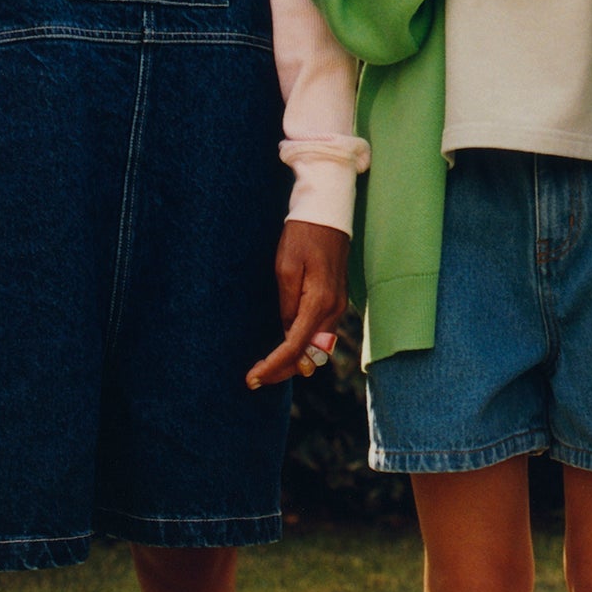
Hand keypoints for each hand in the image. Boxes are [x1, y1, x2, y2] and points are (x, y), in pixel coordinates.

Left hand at [246, 221, 351, 387]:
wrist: (327, 213)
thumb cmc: (302, 235)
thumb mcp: (286, 267)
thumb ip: (287, 304)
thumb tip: (288, 331)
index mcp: (320, 302)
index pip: (296, 346)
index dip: (274, 366)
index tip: (253, 378)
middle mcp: (334, 309)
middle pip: (309, 354)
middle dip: (283, 370)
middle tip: (255, 379)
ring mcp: (338, 305)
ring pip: (317, 347)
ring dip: (293, 360)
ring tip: (266, 369)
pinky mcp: (335, 299)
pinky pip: (320, 333)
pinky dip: (303, 346)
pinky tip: (285, 349)